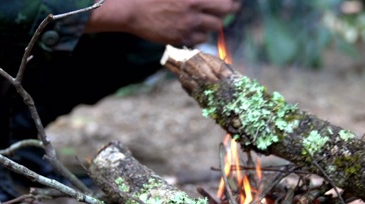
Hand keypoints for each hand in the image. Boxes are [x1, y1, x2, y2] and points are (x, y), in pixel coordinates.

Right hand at [86, 0, 239, 45]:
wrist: (131, 9)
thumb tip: (205, 1)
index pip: (226, 2)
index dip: (231, 2)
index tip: (233, 2)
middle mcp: (194, 9)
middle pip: (224, 15)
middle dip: (225, 12)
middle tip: (225, 11)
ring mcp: (188, 25)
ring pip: (213, 29)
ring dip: (210, 24)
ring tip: (202, 19)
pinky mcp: (181, 38)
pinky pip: (199, 40)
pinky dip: (198, 35)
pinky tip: (190, 28)